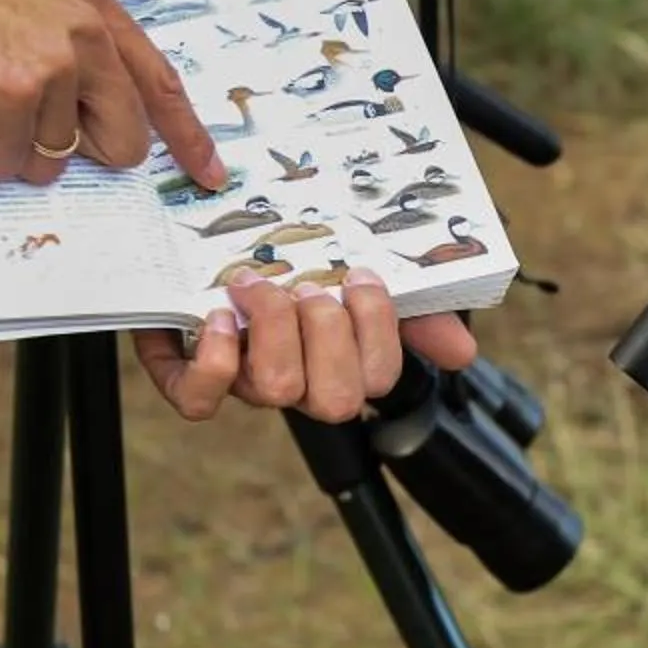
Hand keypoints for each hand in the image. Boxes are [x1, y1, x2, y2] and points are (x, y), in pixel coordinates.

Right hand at [0, 0, 226, 189]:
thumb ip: (44, 6)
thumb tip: (55, 54)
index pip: (155, 75)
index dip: (184, 131)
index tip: (207, 168)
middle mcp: (82, 26)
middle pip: (119, 133)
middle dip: (76, 150)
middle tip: (21, 134)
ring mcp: (55, 63)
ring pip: (48, 156)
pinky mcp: (17, 98)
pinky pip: (3, 162)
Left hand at [131, 270, 477, 423]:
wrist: (186, 246)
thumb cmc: (276, 263)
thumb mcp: (347, 273)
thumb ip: (409, 306)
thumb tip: (462, 353)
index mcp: (336, 358)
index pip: (380, 379)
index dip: (376, 330)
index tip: (357, 274)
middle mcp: (295, 380)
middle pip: (336, 401)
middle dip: (329, 333)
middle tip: (308, 287)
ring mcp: (243, 382)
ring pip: (277, 392)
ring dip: (275, 328)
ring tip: (258, 284)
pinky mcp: (185, 375)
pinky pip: (201, 399)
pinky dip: (216, 358)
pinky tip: (220, 316)